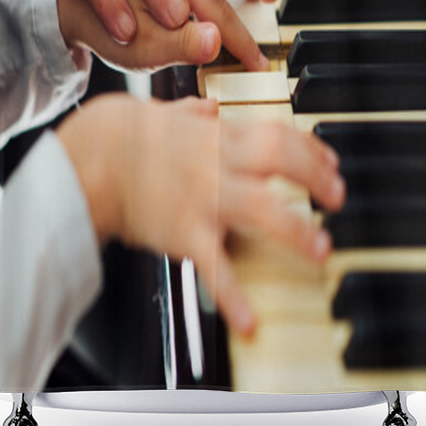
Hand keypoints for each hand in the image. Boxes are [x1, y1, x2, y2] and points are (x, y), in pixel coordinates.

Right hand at [57, 95, 344, 336]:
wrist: (88, 158)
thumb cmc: (120, 132)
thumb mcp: (163, 111)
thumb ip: (192, 110)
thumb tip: (208, 104)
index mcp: (218, 136)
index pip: (278, 134)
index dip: (310, 148)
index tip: (328, 161)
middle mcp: (219, 162)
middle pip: (282, 162)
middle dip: (317, 178)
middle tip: (337, 196)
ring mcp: (205, 197)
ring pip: (264, 209)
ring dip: (297, 230)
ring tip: (321, 247)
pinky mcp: (184, 232)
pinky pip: (214, 266)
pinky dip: (232, 296)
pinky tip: (250, 322)